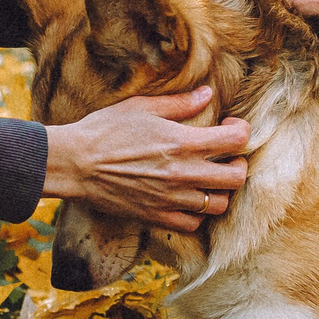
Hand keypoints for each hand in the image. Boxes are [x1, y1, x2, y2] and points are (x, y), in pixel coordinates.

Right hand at [40, 85, 248, 233]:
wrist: (76, 164)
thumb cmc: (105, 130)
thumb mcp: (142, 107)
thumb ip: (179, 104)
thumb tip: (207, 95)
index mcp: (183, 143)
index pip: (236, 140)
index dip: (241, 130)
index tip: (229, 125)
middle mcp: (184, 174)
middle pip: (236, 177)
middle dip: (238, 163)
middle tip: (226, 155)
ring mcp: (172, 199)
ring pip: (219, 204)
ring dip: (220, 190)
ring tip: (209, 179)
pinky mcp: (157, 216)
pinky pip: (193, 224)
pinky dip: (197, 213)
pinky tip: (187, 198)